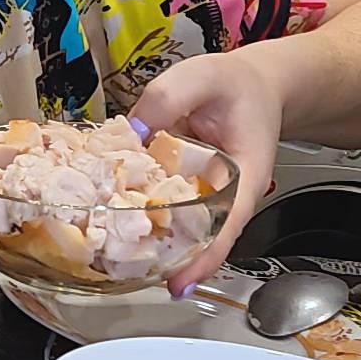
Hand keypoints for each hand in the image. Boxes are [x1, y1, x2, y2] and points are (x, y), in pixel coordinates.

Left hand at [129, 50, 284, 298]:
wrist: (252, 85)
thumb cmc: (237, 85)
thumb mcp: (205, 77)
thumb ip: (169, 97)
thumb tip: (133, 128)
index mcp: (244, 177)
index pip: (227, 227)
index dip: (202, 258)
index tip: (179, 282)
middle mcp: (224, 195)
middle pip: (197, 239)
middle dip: (166, 259)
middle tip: (130, 275)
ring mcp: (202, 195)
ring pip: (176, 227)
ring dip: (148, 241)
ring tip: (113, 258)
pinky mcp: (180, 188)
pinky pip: (159, 205)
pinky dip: (137, 211)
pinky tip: (108, 216)